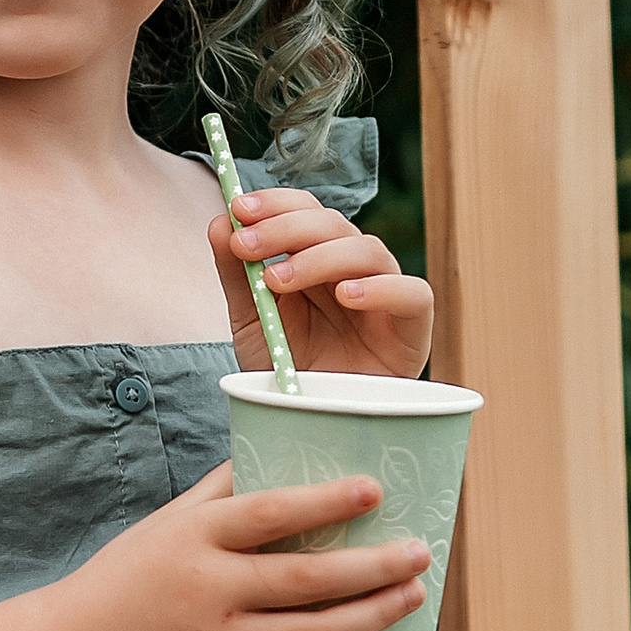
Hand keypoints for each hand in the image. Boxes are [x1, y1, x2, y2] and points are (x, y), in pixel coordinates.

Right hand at [92, 463, 431, 630]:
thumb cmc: (130, 575)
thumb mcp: (167, 522)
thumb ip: (222, 489)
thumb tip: (279, 442)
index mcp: (193, 540)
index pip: (267, 514)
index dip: (324, 502)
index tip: (374, 489)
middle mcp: (208, 593)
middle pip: (305, 580)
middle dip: (373, 566)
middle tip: (420, 551)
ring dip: (373, 616)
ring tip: (414, 594)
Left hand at [210, 187, 432, 380]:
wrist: (316, 427)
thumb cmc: (289, 370)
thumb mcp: (252, 321)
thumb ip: (236, 275)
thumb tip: (218, 222)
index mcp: (317, 257)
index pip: (305, 210)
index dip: (275, 203)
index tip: (237, 209)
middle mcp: (353, 269)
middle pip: (332, 223)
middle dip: (284, 227)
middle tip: (246, 245)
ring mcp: (385, 295)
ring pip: (368, 250)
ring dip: (319, 257)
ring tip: (279, 281)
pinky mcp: (412, 327)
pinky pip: (412, 294)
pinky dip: (382, 289)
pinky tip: (347, 296)